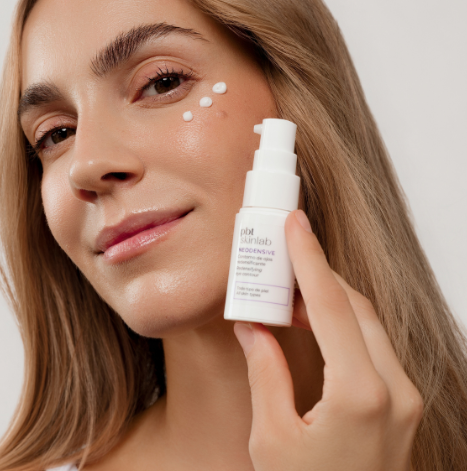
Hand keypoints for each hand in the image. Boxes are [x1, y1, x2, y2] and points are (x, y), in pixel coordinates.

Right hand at [233, 210, 421, 470]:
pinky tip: (312, 323)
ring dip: (330, 301)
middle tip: (280, 249)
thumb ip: (266, 371)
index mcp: (360, 394)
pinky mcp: (403, 407)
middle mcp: (394, 391)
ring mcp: (405, 400)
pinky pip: (375, 349)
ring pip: (370, 326)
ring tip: (286, 287)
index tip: (292, 224)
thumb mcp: (270, 435)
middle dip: (318, 274)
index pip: (334, 307)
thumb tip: (254, 323)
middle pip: (358, 309)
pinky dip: (344, 327)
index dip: (309, 261)